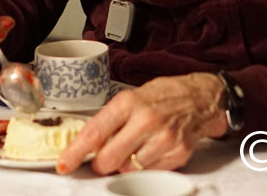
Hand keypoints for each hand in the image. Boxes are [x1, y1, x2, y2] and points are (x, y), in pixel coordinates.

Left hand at [57, 72, 227, 174]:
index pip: (94, 132)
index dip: (75, 152)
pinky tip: (152, 149)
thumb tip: (89, 144)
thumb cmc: (164, 95)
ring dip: (127, 164)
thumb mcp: (132, 97)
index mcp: (128, 103)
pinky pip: (150, 172)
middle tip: (104, 159)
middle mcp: (146, 120)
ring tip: (136, 146)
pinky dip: (146, 166)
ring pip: (129, 169)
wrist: (201, 96)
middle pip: (109, 160)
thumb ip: (111, 120)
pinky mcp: (178, 153)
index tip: (65, 163)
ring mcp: (163, 139)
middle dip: (102, 164)